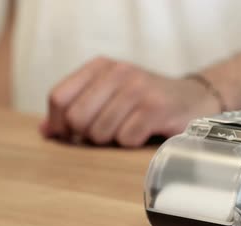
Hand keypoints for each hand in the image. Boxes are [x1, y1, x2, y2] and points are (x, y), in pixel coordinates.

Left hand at [41, 56, 220, 146]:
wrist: (194, 100)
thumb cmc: (146, 102)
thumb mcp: (110, 96)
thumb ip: (76, 108)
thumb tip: (45, 131)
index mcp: (101, 66)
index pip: (59, 97)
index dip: (60, 124)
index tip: (72, 135)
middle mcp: (118, 72)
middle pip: (76, 117)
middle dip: (86, 136)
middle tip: (104, 136)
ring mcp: (137, 89)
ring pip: (100, 132)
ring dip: (112, 141)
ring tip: (127, 132)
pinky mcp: (155, 108)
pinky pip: (125, 139)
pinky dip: (132, 144)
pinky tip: (144, 135)